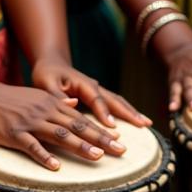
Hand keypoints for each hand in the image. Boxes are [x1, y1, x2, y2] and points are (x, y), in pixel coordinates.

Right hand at [0, 77, 126, 169]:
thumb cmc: (10, 100)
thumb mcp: (37, 97)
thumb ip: (57, 103)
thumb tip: (75, 105)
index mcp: (53, 104)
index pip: (83, 119)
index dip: (102, 130)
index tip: (120, 140)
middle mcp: (46, 112)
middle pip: (78, 127)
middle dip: (101, 139)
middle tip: (120, 151)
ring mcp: (30, 123)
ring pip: (60, 135)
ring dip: (80, 146)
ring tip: (97, 157)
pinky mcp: (15, 134)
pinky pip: (32, 146)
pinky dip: (44, 156)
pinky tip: (56, 167)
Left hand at [32, 62, 151, 130]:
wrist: (52, 63)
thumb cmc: (46, 74)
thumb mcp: (45, 84)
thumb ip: (56, 96)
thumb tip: (71, 103)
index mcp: (83, 84)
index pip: (97, 100)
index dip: (105, 113)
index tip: (113, 127)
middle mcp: (95, 86)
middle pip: (115, 100)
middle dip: (129, 113)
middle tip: (143, 125)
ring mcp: (99, 91)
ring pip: (119, 102)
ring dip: (133, 113)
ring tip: (147, 124)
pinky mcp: (99, 96)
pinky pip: (116, 104)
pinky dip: (127, 112)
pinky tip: (137, 121)